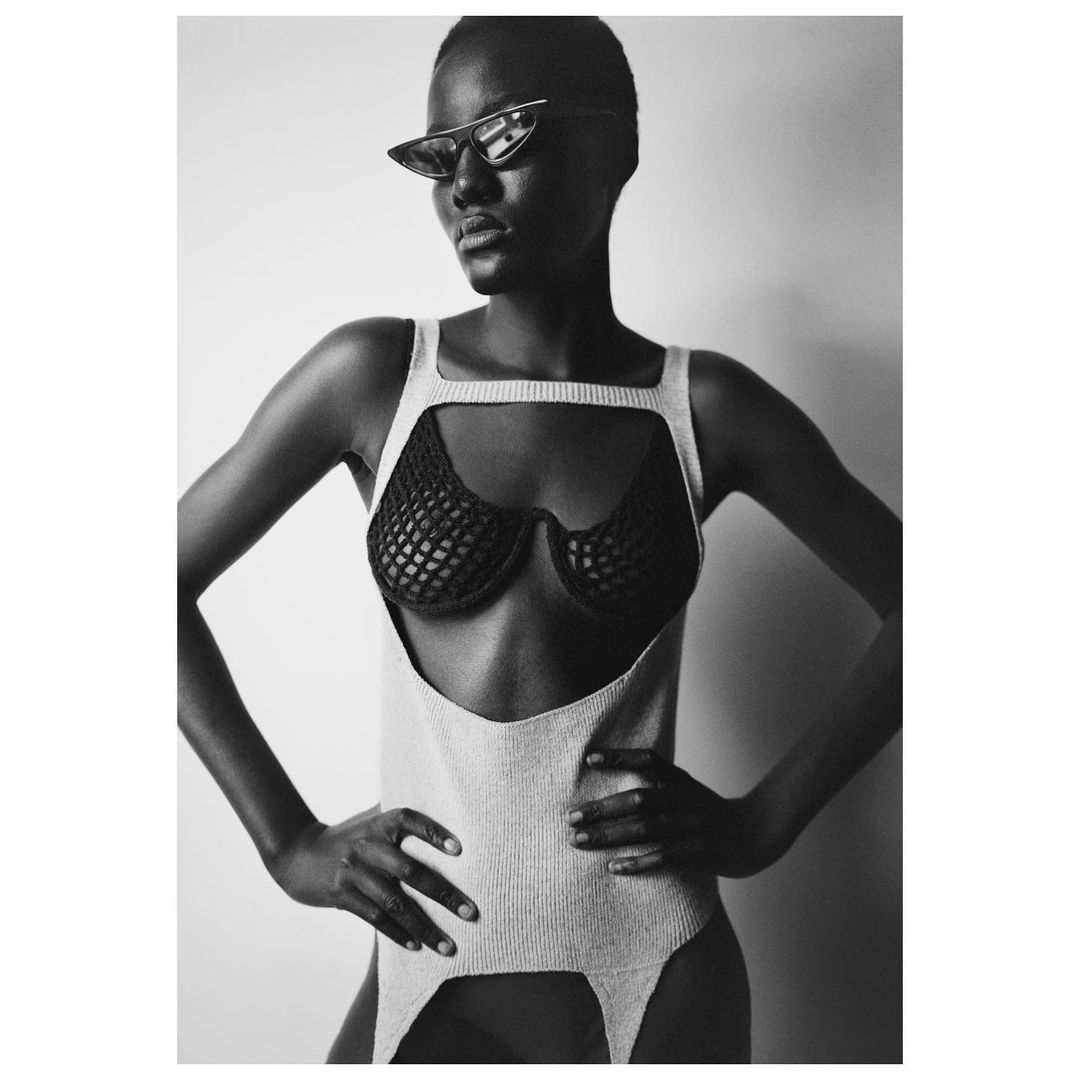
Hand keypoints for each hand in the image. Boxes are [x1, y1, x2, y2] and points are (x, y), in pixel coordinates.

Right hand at [270, 806, 476, 953]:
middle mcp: (368, 846)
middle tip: (471, 912)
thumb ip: (399, 815)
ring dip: (425, 927)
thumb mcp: (370, 819)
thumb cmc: (348, 835)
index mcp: (379, 823)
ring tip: (450, 946)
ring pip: (395, 904)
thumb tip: (442, 800)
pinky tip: (417, 947)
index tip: (459, 849)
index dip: (433, 832)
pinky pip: (375, 918)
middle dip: (443, 894)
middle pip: (410, 871)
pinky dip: (397, 934)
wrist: (298, 855)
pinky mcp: (342, 896)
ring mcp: (354, 872)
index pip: (409, 820)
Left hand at [567, 748, 782, 878]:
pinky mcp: (699, 853)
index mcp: (681, 780)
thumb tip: (613, 785)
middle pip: (639, 800)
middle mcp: (685, 800)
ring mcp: (693, 827)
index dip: (620, 757)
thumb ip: (658, 784)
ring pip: (645, 830)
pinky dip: (637, 863)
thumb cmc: (708, 813)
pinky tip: (612, 867)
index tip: (589, 759)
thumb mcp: (687, 789)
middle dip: (602, 808)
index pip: (648, 760)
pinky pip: (664, 858)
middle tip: (570, 816)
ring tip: (579, 841)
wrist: (755, 835)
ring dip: (609, 836)